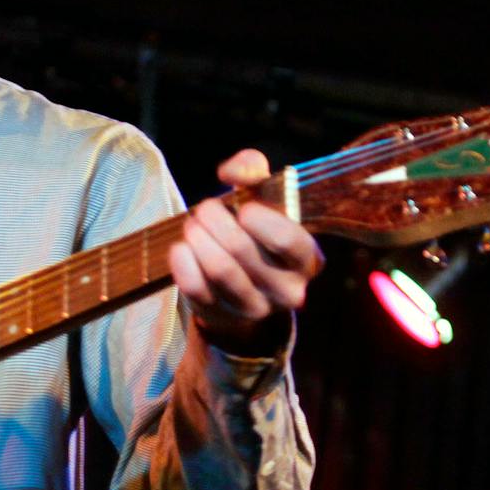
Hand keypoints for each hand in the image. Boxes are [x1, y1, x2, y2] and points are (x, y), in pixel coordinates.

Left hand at [168, 149, 324, 352]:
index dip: (262, 221)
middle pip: (243, 250)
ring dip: (198, 239)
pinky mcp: (223, 317)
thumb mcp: (265, 200)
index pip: (289, 241)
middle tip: (204, 208)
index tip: (243, 208)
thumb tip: (232, 172)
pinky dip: (183, 263)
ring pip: (220, 270)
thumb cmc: (258, 234)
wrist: (247, 288)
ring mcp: (256, 308)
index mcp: (308, 259)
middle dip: (216, 220)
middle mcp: (288, 290)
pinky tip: (181, 248)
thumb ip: (253, 172)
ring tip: (192, 225)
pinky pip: (196, 288)